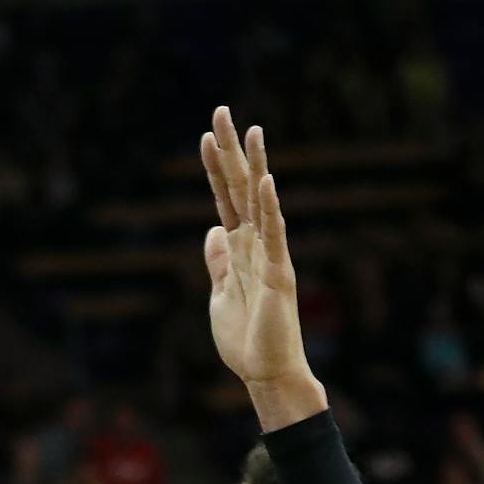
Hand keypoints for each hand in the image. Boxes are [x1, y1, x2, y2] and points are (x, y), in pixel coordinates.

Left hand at [199, 107, 325, 428]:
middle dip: (230, 151)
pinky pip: (274, 235)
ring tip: (251, 130)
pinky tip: (265, 180)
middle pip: (239, 189)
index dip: (214, 168)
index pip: (224, 199)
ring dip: (254, 166)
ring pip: (260, 202)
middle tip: (221, 111)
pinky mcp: (278, 273)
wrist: (265, 371)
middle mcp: (256, 244)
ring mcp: (269, 255)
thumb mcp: (219, 293)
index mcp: (240, 249)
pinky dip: (268, 207)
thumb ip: (218, 261)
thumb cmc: (245, 338)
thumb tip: (214, 230)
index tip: (205, 137)